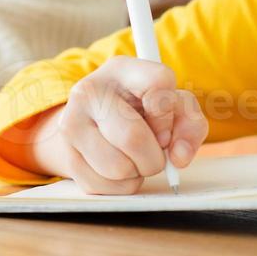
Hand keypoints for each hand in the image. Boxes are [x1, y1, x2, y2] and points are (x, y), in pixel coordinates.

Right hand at [9, 57, 207, 194]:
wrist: (95, 121)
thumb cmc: (141, 110)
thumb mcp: (173, 105)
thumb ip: (190, 124)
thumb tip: (178, 157)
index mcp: (122, 69)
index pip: (158, 83)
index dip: (168, 114)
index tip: (165, 129)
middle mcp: (90, 91)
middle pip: (133, 137)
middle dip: (154, 157)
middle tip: (154, 153)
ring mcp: (71, 123)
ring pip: (118, 168)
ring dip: (137, 173)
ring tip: (134, 159)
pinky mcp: (66, 156)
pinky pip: (104, 186)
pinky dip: (121, 185)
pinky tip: (119, 168)